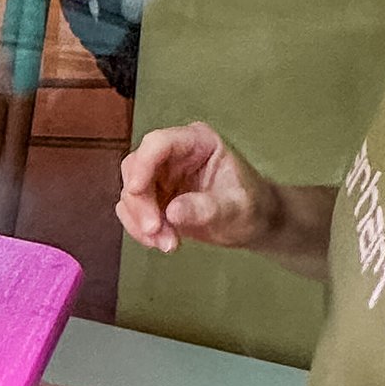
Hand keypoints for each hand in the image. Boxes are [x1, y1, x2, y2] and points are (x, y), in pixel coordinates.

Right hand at [115, 120, 278, 255]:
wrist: (254, 223)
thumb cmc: (252, 206)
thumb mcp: (236, 208)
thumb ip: (206, 208)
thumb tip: (172, 212)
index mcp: (198, 142)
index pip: (158, 143)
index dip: (143, 164)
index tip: (137, 191)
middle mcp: (174, 154)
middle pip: (136, 168)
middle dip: (141, 203)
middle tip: (155, 230)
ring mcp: (161, 175)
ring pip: (130, 192)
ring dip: (140, 220)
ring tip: (167, 243)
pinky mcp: (154, 197)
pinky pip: (132, 210)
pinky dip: (139, 229)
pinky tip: (162, 242)